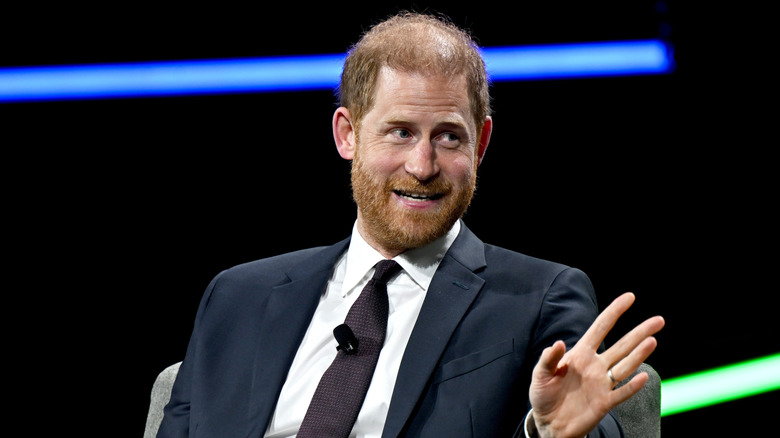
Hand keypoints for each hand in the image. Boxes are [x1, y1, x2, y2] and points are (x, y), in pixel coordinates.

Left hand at [528, 292, 664, 437]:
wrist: (548, 424)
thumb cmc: (543, 395)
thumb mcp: (539, 374)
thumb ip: (548, 358)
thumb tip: (558, 343)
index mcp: (580, 354)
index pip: (600, 328)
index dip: (614, 312)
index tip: (630, 297)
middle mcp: (595, 366)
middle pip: (622, 345)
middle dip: (639, 332)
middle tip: (658, 321)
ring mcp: (601, 384)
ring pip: (625, 366)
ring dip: (639, 354)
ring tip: (652, 340)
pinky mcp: (604, 403)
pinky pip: (621, 392)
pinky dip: (632, 386)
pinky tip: (643, 376)